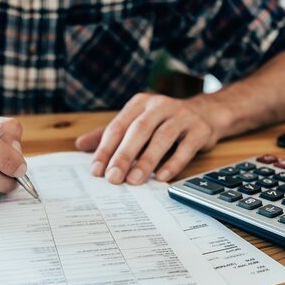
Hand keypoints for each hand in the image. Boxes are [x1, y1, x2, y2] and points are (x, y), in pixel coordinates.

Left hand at [75, 93, 219, 184]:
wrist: (205, 113)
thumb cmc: (162, 121)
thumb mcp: (134, 122)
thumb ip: (108, 134)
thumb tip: (80, 145)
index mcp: (139, 103)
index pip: (118, 126)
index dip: (106, 148)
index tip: (96, 170)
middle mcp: (160, 106)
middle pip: (138, 130)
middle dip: (124, 155)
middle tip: (113, 178)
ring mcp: (182, 116)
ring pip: (162, 137)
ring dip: (147, 160)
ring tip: (134, 180)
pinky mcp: (199, 130)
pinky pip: (185, 147)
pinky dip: (173, 163)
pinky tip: (162, 177)